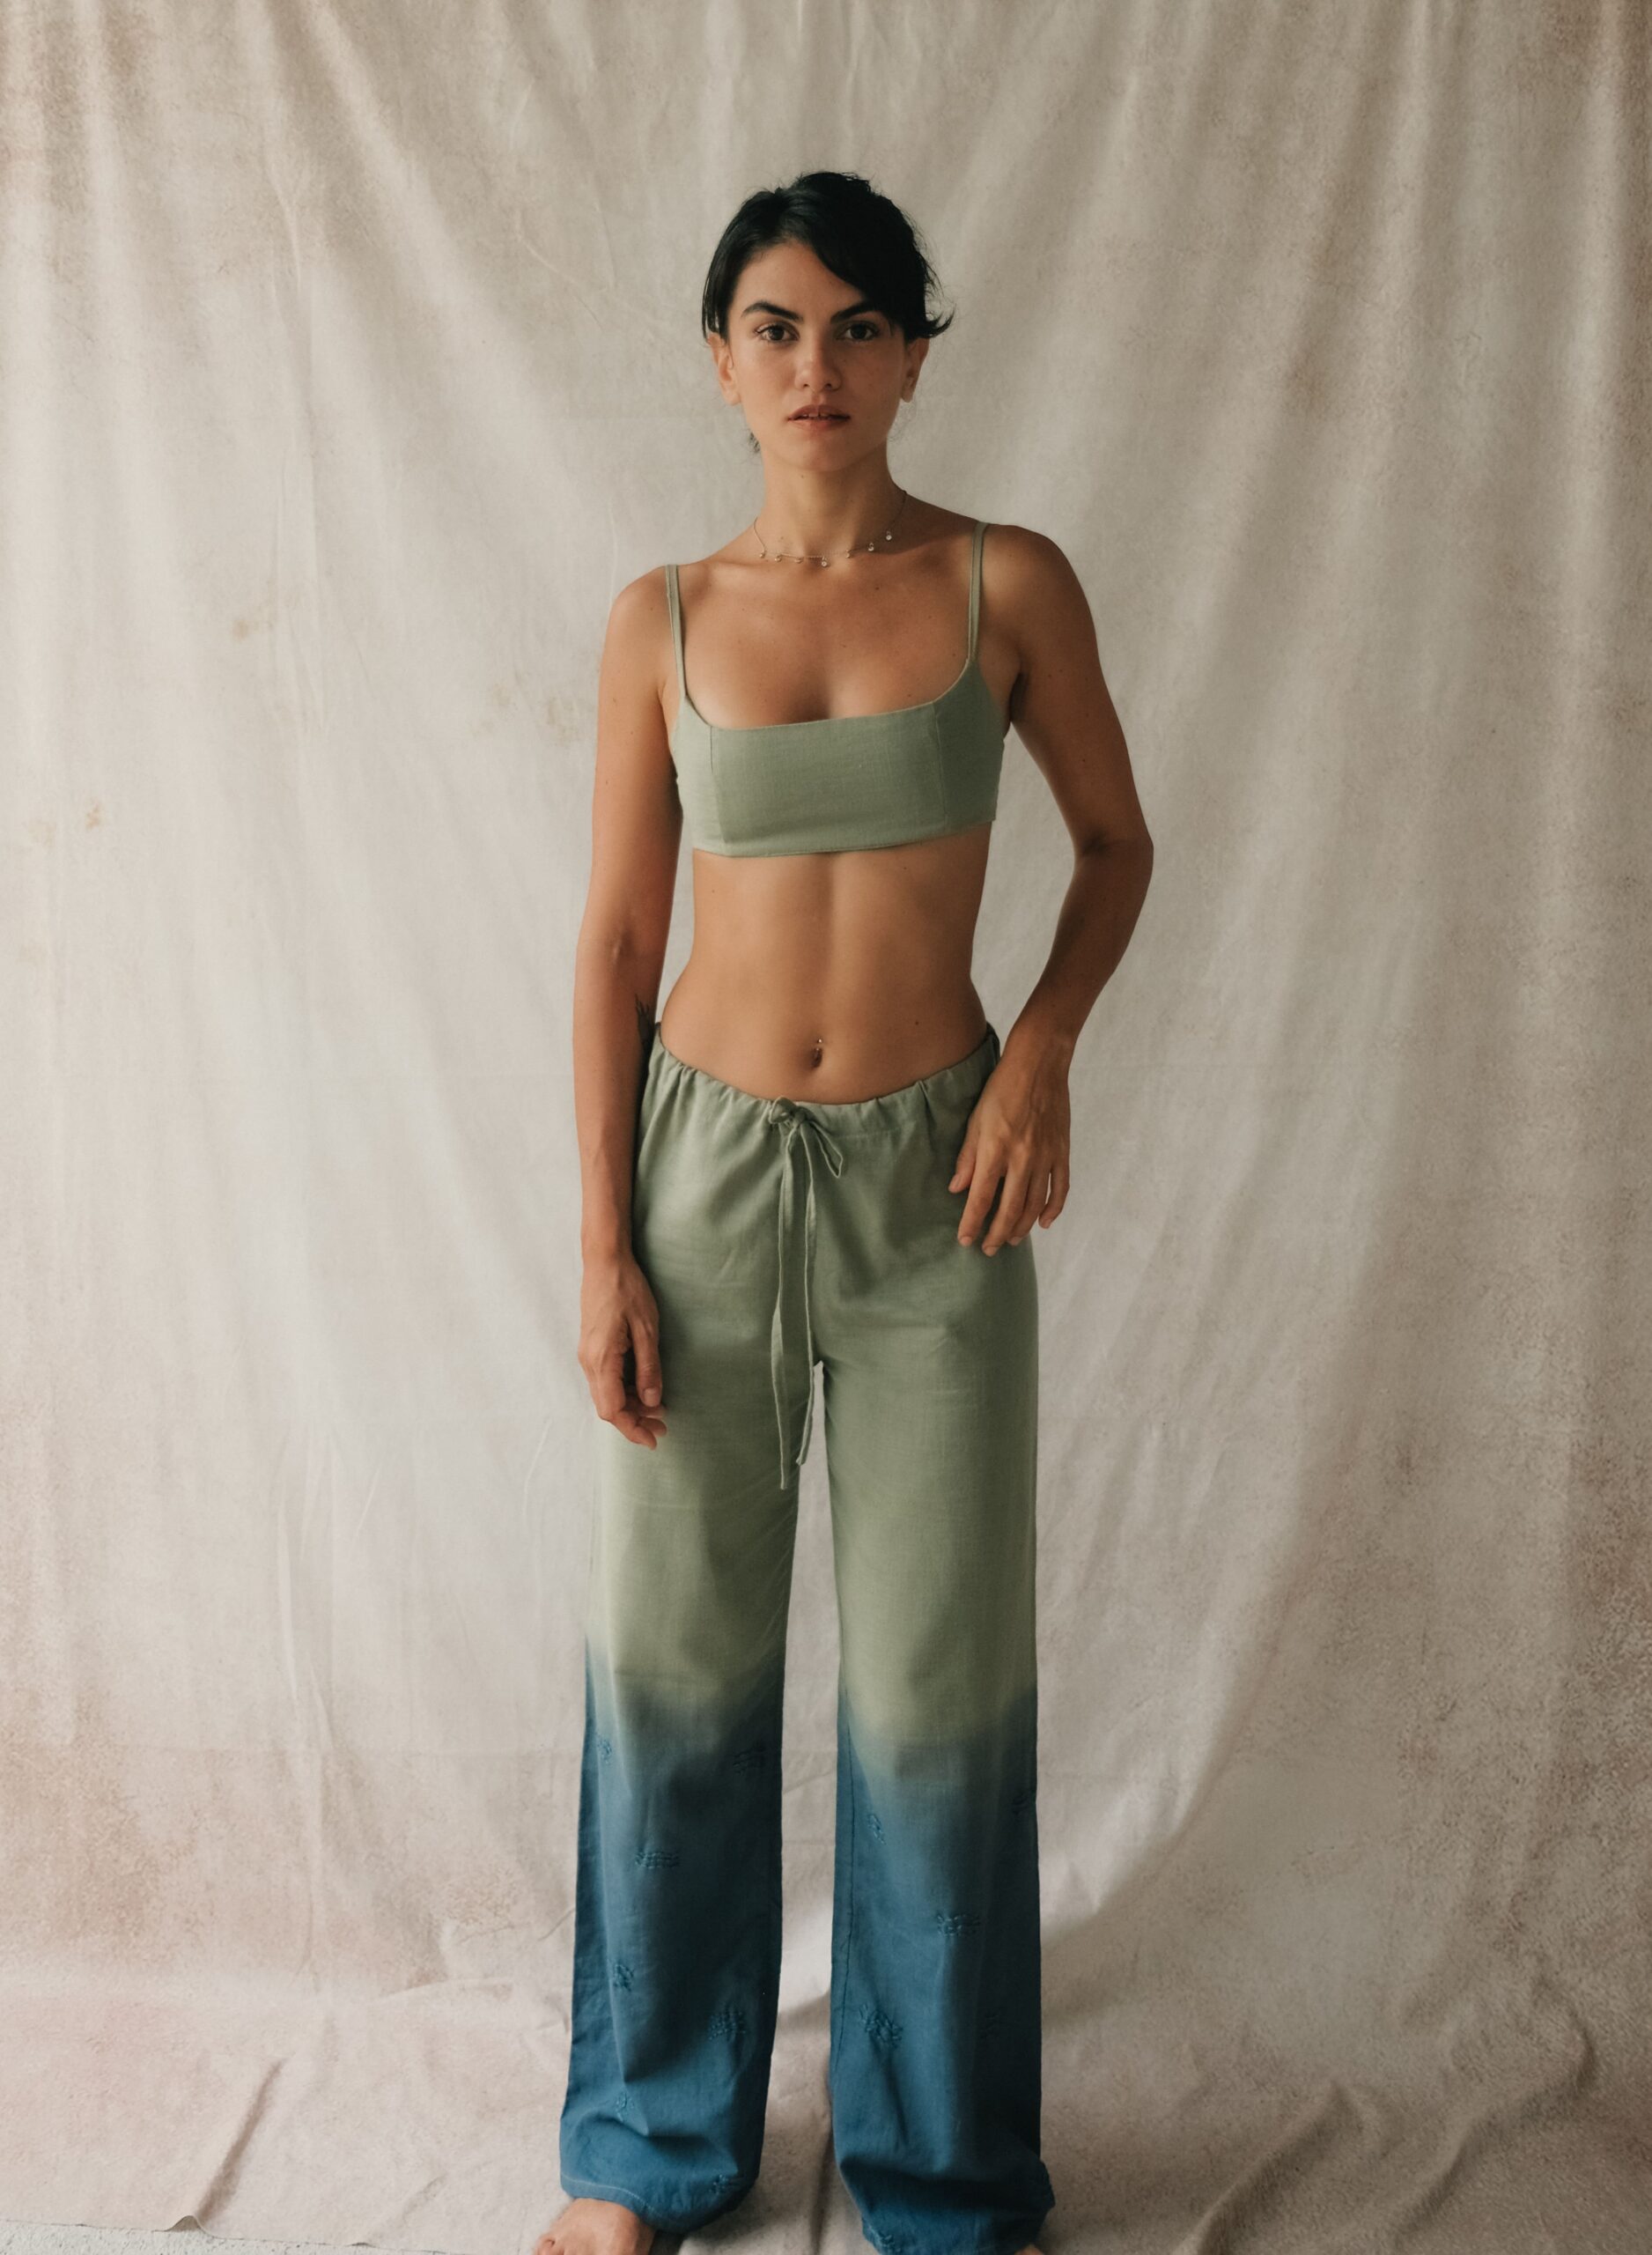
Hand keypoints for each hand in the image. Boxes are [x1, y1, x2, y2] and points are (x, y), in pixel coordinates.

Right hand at [579, 1251, 668, 1445]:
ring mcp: (587, 1355)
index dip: (633, 1428)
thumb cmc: (627, 1289)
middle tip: (663, 1426)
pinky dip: (624, 1391)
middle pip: (607, 1407)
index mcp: (601, 1359)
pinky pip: (605, 1381)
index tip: (654, 1439)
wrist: (604, 1261)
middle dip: (634, 1421)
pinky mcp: (591, 1348)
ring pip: (606, 1395)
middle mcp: (589, 1362)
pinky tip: (643, 1389)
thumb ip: (649, 1367)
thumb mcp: (646, 1329)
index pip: (613, 1409)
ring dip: (630, 1407)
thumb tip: (653, 1401)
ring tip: (658, 1409)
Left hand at [948, 1036, 1070, 1253]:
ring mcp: (1046, 1157)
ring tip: (1011, 1239)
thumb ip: (968, 1157)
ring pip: (1035, 1204)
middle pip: (1009, 1208)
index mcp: (996, 1150)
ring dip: (1022, 1226)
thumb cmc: (1001, 1089)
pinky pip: (1060, 1188)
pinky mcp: (1062, 1152)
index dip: (973, 1223)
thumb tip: (957, 1189)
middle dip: (997, 1233)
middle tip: (989, 1249)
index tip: (965, 1240)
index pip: (981, 1198)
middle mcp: (1022, 1158)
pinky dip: (1054, 1209)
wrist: (1039, 1065)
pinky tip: (1044, 1223)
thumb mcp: (976, 1120)